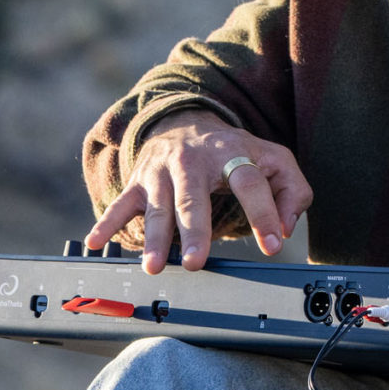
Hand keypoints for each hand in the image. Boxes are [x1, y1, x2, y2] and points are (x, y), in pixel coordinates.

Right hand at [85, 112, 311, 274]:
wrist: (184, 123)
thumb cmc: (233, 152)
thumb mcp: (273, 160)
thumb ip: (292, 192)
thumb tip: (284, 227)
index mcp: (232, 154)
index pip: (250, 183)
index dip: (263, 213)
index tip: (272, 244)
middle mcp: (193, 162)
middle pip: (194, 199)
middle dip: (194, 231)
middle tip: (195, 262)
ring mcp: (161, 173)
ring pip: (157, 208)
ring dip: (154, 237)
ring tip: (154, 266)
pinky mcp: (138, 182)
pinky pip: (120, 205)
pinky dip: (106, 224)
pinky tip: (96, 242)